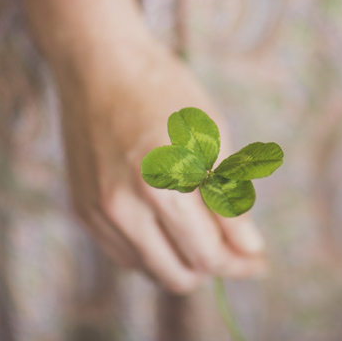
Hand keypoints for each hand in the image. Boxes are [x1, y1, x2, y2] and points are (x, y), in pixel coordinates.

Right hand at [6, 0, 265, 292]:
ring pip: (152, 271)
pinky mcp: (83, 211)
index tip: (258, 259)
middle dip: (215, 266)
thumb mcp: (212, 138)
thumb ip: (229, 201)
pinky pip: (126, 255)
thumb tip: (251, 250)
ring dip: (184, 261)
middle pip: (180, 275)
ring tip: (204, 230)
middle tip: (236, 248)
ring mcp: (98, 212)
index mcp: (164, 183)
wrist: (100, 65)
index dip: (240, 263)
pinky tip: (171, 223)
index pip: (208, 254)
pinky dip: (155, 250)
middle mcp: (124, 206)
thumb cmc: (166, 93)